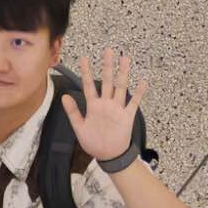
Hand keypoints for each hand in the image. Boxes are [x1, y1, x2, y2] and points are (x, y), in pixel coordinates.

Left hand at [62, 46, 148, 165]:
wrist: (108, 156)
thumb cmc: (93, 142)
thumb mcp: (79, 127)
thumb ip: (73, 112)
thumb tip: (65, 96)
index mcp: (93, 106)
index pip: (89, 85)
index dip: (87, 72)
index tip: (85, 59)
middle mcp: (106, 104)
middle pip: (107, 81)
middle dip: (107, 66)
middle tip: (108, 51)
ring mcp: (117, 108)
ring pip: (121, 87)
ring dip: (123, 74)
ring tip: (125, 59)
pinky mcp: (127, 116)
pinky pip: (134, 102)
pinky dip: (139, 93)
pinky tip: (142, 82)